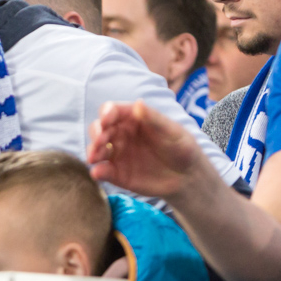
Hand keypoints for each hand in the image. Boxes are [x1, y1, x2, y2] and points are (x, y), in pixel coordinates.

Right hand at [86, 100, 212, 201]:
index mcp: (133, 119)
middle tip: (101, 140)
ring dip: (92, 151)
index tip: (107, 119)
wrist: (187, 177)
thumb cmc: (182, 148)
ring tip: (94, 157)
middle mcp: (121, 135)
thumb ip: (154, 119)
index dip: (106, 113)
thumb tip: (137, 104)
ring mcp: (117, 154)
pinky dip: (97, 171)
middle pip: (99, 129)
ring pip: (96, 149)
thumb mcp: (172, 131)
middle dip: (96, 133)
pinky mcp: (116, 174)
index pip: (113, 111)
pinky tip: (98, 173)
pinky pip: (102, 171)